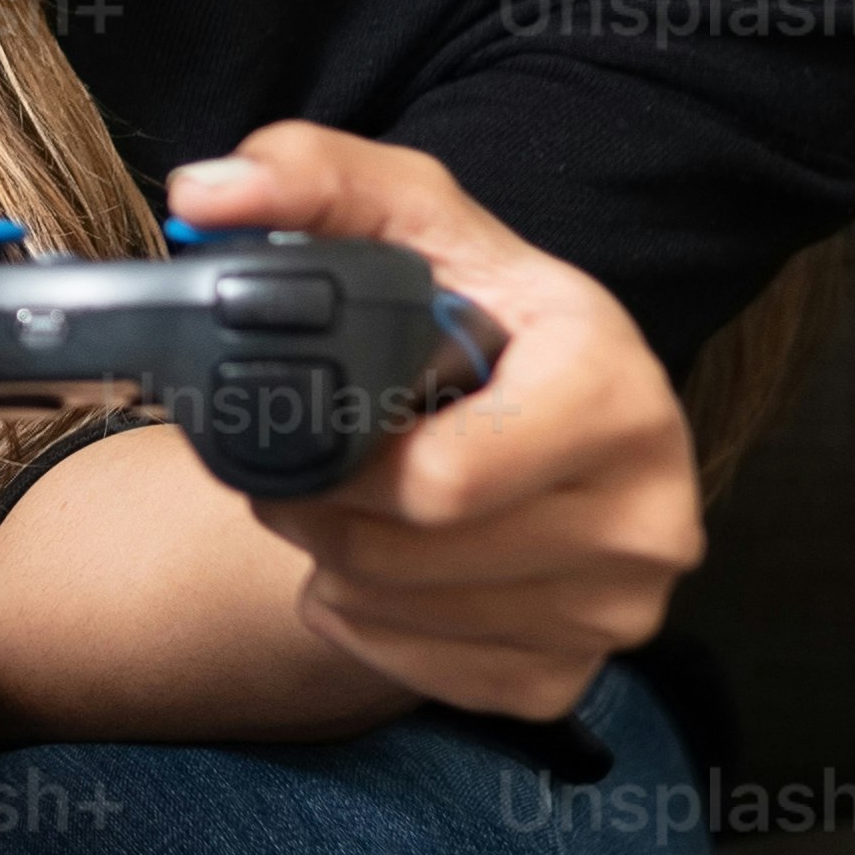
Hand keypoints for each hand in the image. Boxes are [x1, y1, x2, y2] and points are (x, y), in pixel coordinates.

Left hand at [174, 120, 697, 724]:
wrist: (532, 402)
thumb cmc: (470, 305)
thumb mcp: (405, 216)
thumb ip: (312, 179)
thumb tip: (208, 192)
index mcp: (616, 388)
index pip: (445, 482)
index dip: (344, 466)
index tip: (310, 427)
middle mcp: (646, 509)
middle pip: (411, 557)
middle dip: (324, 515)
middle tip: (298, 470)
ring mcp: (620, 605)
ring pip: (410, 620)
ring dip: (338, 571)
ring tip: (342, 506)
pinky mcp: (577, 675)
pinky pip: (428, 676)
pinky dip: (373, 630)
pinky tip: (381, 568)